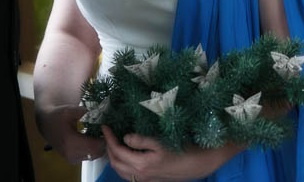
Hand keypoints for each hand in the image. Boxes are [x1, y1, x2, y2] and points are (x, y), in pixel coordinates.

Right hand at [36, 104, 105, 164]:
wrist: (46, 124)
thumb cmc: (58, 116)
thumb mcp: (70, 110)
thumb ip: (84, 112)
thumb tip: (98, 113)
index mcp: (70, 141)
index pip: (95, 146)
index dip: (104, 138)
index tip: (106, 128)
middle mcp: (71, 153)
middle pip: (97, 153)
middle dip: (103, 143)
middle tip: (105, 132)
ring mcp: (71, 158)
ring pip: (94, 156)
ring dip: (98, 147)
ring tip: (98, 134)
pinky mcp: (72, 160)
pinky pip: (88, 157)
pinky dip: (93, 150)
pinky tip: (91, 139)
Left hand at [101, 125, 239, 181]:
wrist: (198, 164)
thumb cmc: (182, 150)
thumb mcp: (161, 142)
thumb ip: (141, 140)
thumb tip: (125, 137)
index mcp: (141, 164)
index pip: (118, 151)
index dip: (109, 138)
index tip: (105, 126)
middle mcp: (140, 175)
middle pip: (116, 163)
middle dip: (109, 148)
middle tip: (108, 134)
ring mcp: (145, 179)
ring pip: (121, 170)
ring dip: (115, 157)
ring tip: (115, 142)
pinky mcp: (150, 179)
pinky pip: (129, 174)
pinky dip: (123, 164)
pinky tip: (128, 154)